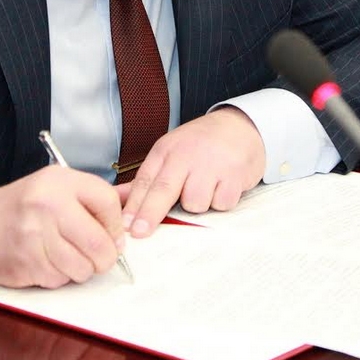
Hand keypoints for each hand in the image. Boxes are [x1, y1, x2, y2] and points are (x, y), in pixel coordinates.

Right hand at [0, 166, 124, 287]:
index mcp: (59, 182)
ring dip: (82, 269)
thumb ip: (96, 196)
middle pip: (100, 242)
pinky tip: (47, 261)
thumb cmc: (22, 206)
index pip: (108, 202)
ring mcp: (35, 236)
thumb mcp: (57, 186)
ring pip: (83, 268)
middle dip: (105, 256)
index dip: (115, 224)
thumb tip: (136, 200)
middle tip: (98, 254)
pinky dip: (60, 276)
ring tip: (68, 255)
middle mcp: (48, 206)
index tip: (111, 232)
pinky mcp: (27, 264)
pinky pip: (61, 280)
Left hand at [118, 106, 264, 236]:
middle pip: (164, 190)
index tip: (124, 225)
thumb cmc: (201, 145)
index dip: (133, 205)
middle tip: (140, 232)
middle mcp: (186, 155)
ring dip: (197, 206)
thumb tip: (118, 199)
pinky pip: (221, 204)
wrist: (241, 127)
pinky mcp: (234, 175)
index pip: (145, 180)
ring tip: (205, 189)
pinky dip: (221, 202)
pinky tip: (222, 186)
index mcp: (166, 150)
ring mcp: (211, 164)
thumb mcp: (171, 153)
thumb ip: (148, 180)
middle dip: (150, 214)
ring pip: (195, 203)